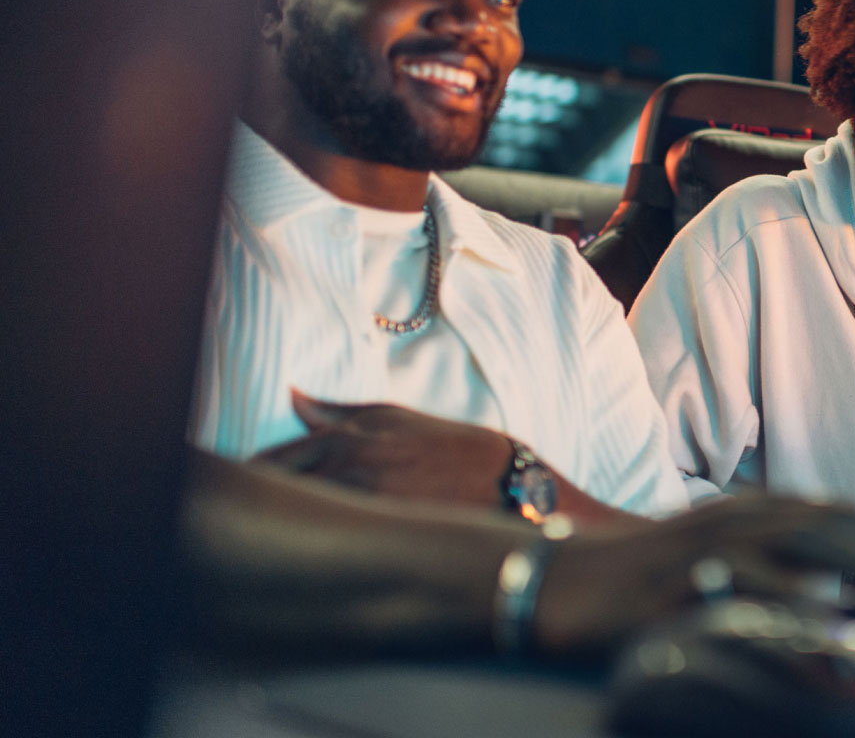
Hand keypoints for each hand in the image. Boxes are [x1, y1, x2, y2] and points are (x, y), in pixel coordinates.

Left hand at [253, 392, 640, 525]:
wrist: (512, 488)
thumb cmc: (454, 450)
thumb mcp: (397, 417)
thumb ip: (339, 410)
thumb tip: (293, 397)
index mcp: (347, 439)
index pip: (273, 462)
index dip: (248, 478)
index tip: (237, 492)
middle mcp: (349, 470)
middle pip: (276, 493)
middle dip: (257, 505)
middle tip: (244, 522)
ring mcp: (363, 506)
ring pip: (299, 519)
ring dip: (283, 529)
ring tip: (274, 548)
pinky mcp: (381, 538)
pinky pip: (331, 547)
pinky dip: (315, 550)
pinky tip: (312, 562)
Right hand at [532, 495, 854, 656]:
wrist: (558, 583)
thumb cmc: (645, 576)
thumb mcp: (714, 558)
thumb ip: (772, 565)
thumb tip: (835, 594)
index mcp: (746, 511)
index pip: (833, 515)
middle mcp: (733, 520)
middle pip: (828, 528)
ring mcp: (706, 550)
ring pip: (796, 555)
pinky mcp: (679, 588)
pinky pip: (744, 600)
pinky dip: (791, 613)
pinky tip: (828, 630)